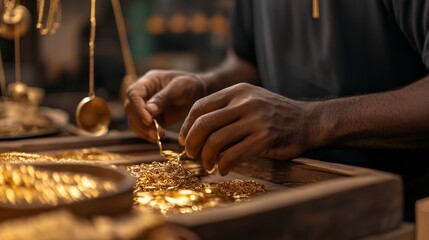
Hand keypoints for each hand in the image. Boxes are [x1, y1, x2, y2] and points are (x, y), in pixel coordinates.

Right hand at [124, 70, 205, 141]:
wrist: (199, 92)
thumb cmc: (190, 85)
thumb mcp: (179, 88)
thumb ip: (164, 98)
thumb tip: (149, 110)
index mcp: (148, 81)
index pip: (134, 93)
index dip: (138, 108)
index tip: (149, 120)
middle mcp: (143, 93)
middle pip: (131, 108)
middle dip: (141, 122)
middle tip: (155, 133)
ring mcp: (145, 106)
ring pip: (134, 120)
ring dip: (143, 131)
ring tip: (158, 137)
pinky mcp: (151, 118)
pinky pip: (142, 127)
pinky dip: (147, 134)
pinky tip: (158, 137)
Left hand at [179, 83, 318, 175]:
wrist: (308, 121)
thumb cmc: (275, 114)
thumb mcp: (250, 100)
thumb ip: (226, 109)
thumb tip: (196, 129)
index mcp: (237, 91)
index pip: (200, 106)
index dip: (187, 125)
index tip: (183, 139)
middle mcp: (245, 103)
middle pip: (204, 124)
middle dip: (191, 143)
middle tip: (190, 155)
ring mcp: (255, 120)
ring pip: (216, 141)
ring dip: (206, 157)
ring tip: (208, 165)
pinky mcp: (264, 138)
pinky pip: (233, 155)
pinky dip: (223, 165)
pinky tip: (223, 169)